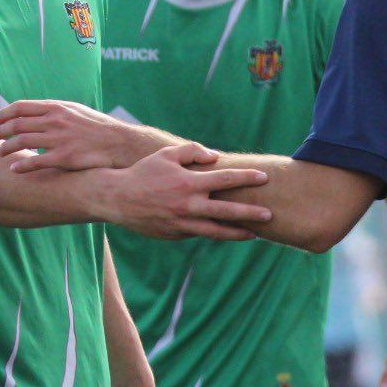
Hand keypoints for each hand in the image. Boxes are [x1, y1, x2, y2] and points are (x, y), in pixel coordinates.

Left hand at [0, 100, 154, 172]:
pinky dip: (21, 166)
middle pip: (16, 124)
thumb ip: (55, 110)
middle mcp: (55, 121)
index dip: (4, 114)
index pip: (20, 107)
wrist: (119, 143)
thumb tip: (35, 111)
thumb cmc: (97, 127)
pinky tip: (14, 170)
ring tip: (0, 154)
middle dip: (0, 132)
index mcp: (56, 107)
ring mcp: (59, 139)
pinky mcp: (64, 158)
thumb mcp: (75, 110)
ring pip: (21, 142)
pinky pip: (35, 162)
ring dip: (6, 148)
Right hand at [102, 143, 271, 240]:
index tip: (264, 177)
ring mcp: (182, 224)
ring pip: (216, 232)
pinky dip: (212, 232)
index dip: (247, 177)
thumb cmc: (144, 172)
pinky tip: (225, 231)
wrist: (117, 199)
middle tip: (269, 214)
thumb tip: (216, 157)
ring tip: (254, 235)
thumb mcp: (167, 155)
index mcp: (189, 183)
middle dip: (250, 213)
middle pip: (227, 211)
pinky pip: (198, 233)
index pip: (226, 179)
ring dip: (237, 233)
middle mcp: (188, 206)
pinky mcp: (175, 235)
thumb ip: (193, 151)